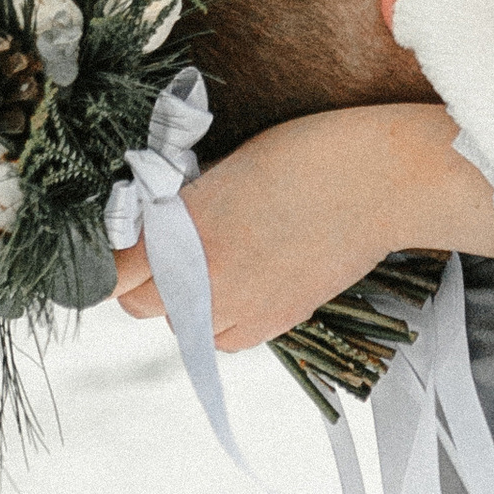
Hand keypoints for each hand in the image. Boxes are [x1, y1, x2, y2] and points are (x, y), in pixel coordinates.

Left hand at [112, 101, 493, 349]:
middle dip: (144, 277)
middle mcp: (204, 281)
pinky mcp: (274, 325)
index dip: (112, 253)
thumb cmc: (307, 156)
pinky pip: (222, 337)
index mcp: (185, 232)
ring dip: (184, 299)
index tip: (123, 238)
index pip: (112, 270)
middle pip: (138, 304)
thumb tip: (147, 231)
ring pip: (180, 324)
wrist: (381, 182)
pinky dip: (223, 316)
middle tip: (171, 241)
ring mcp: (241, 309)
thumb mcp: (224, 170)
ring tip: (218, 256)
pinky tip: (247, 276)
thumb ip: (179, 210)